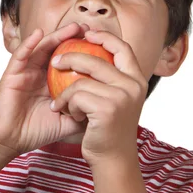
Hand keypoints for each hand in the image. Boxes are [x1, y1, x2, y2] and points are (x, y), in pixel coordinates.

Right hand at [0, 22, 89, 159]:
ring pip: (43, 48)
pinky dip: (28, 43)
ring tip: (73, 27)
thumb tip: (106, 110)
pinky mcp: (12, 74)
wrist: (9, 141)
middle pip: (59, 50)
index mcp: (54, 83)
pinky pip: (20, 55)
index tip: (102, 45)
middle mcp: (41, 73)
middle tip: (90, 29)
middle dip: (74, 38)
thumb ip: (83, 114)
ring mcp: (27, 72)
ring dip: (57, 36)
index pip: (71, 62)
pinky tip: (38, 34)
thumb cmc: (35, 132)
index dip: (85, 52)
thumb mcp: (66, 122)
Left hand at [49, 30, 148, 167]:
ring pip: (82, 80)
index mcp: (137, 79)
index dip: (104, 37)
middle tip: (55, 62)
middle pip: (97, 59)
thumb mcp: (117, 99)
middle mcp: (134, 85)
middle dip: (71, 57)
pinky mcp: (107, 108)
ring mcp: (122, 96)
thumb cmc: (110, 128)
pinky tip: (68, 114)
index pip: (123, 47)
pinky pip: (76, 96)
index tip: (86, 34)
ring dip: (66, 92)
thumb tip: (94, 52)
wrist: (113, 159)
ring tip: (62, 103)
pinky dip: (67, 104)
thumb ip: (112, 78)